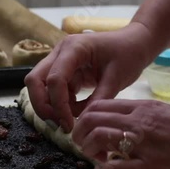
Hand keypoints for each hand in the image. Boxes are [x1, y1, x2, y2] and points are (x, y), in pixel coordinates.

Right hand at [24, 23, 151, 132]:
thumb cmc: (129, 54)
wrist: (134, 43)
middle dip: (42, 105)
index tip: (69, 124)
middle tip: (59, 124)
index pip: (54, 79)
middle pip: (34, 81)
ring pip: (39, 87)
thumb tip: (83, 122)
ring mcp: (58, 61)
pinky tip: (75, 110)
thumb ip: (99, 99)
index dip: (58, 105)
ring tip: (69, 120)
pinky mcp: (62, 71)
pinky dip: (59, 104)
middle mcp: (60, 52)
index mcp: (74, 48)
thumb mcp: (118, 78)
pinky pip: (51, 91)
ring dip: (49, 106)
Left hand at [72, 99, 169, 168]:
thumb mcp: (167, 116)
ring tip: (95, 158)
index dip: (85, 118)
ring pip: (98, 137)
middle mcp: (140, 122)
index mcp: (144, 108)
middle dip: (79, 132)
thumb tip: (118, 125)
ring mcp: (144, 144)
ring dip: (87, 149)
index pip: (100, 105)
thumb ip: (140, 117)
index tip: (86, 129)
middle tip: (82, 144)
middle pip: (92, 118)